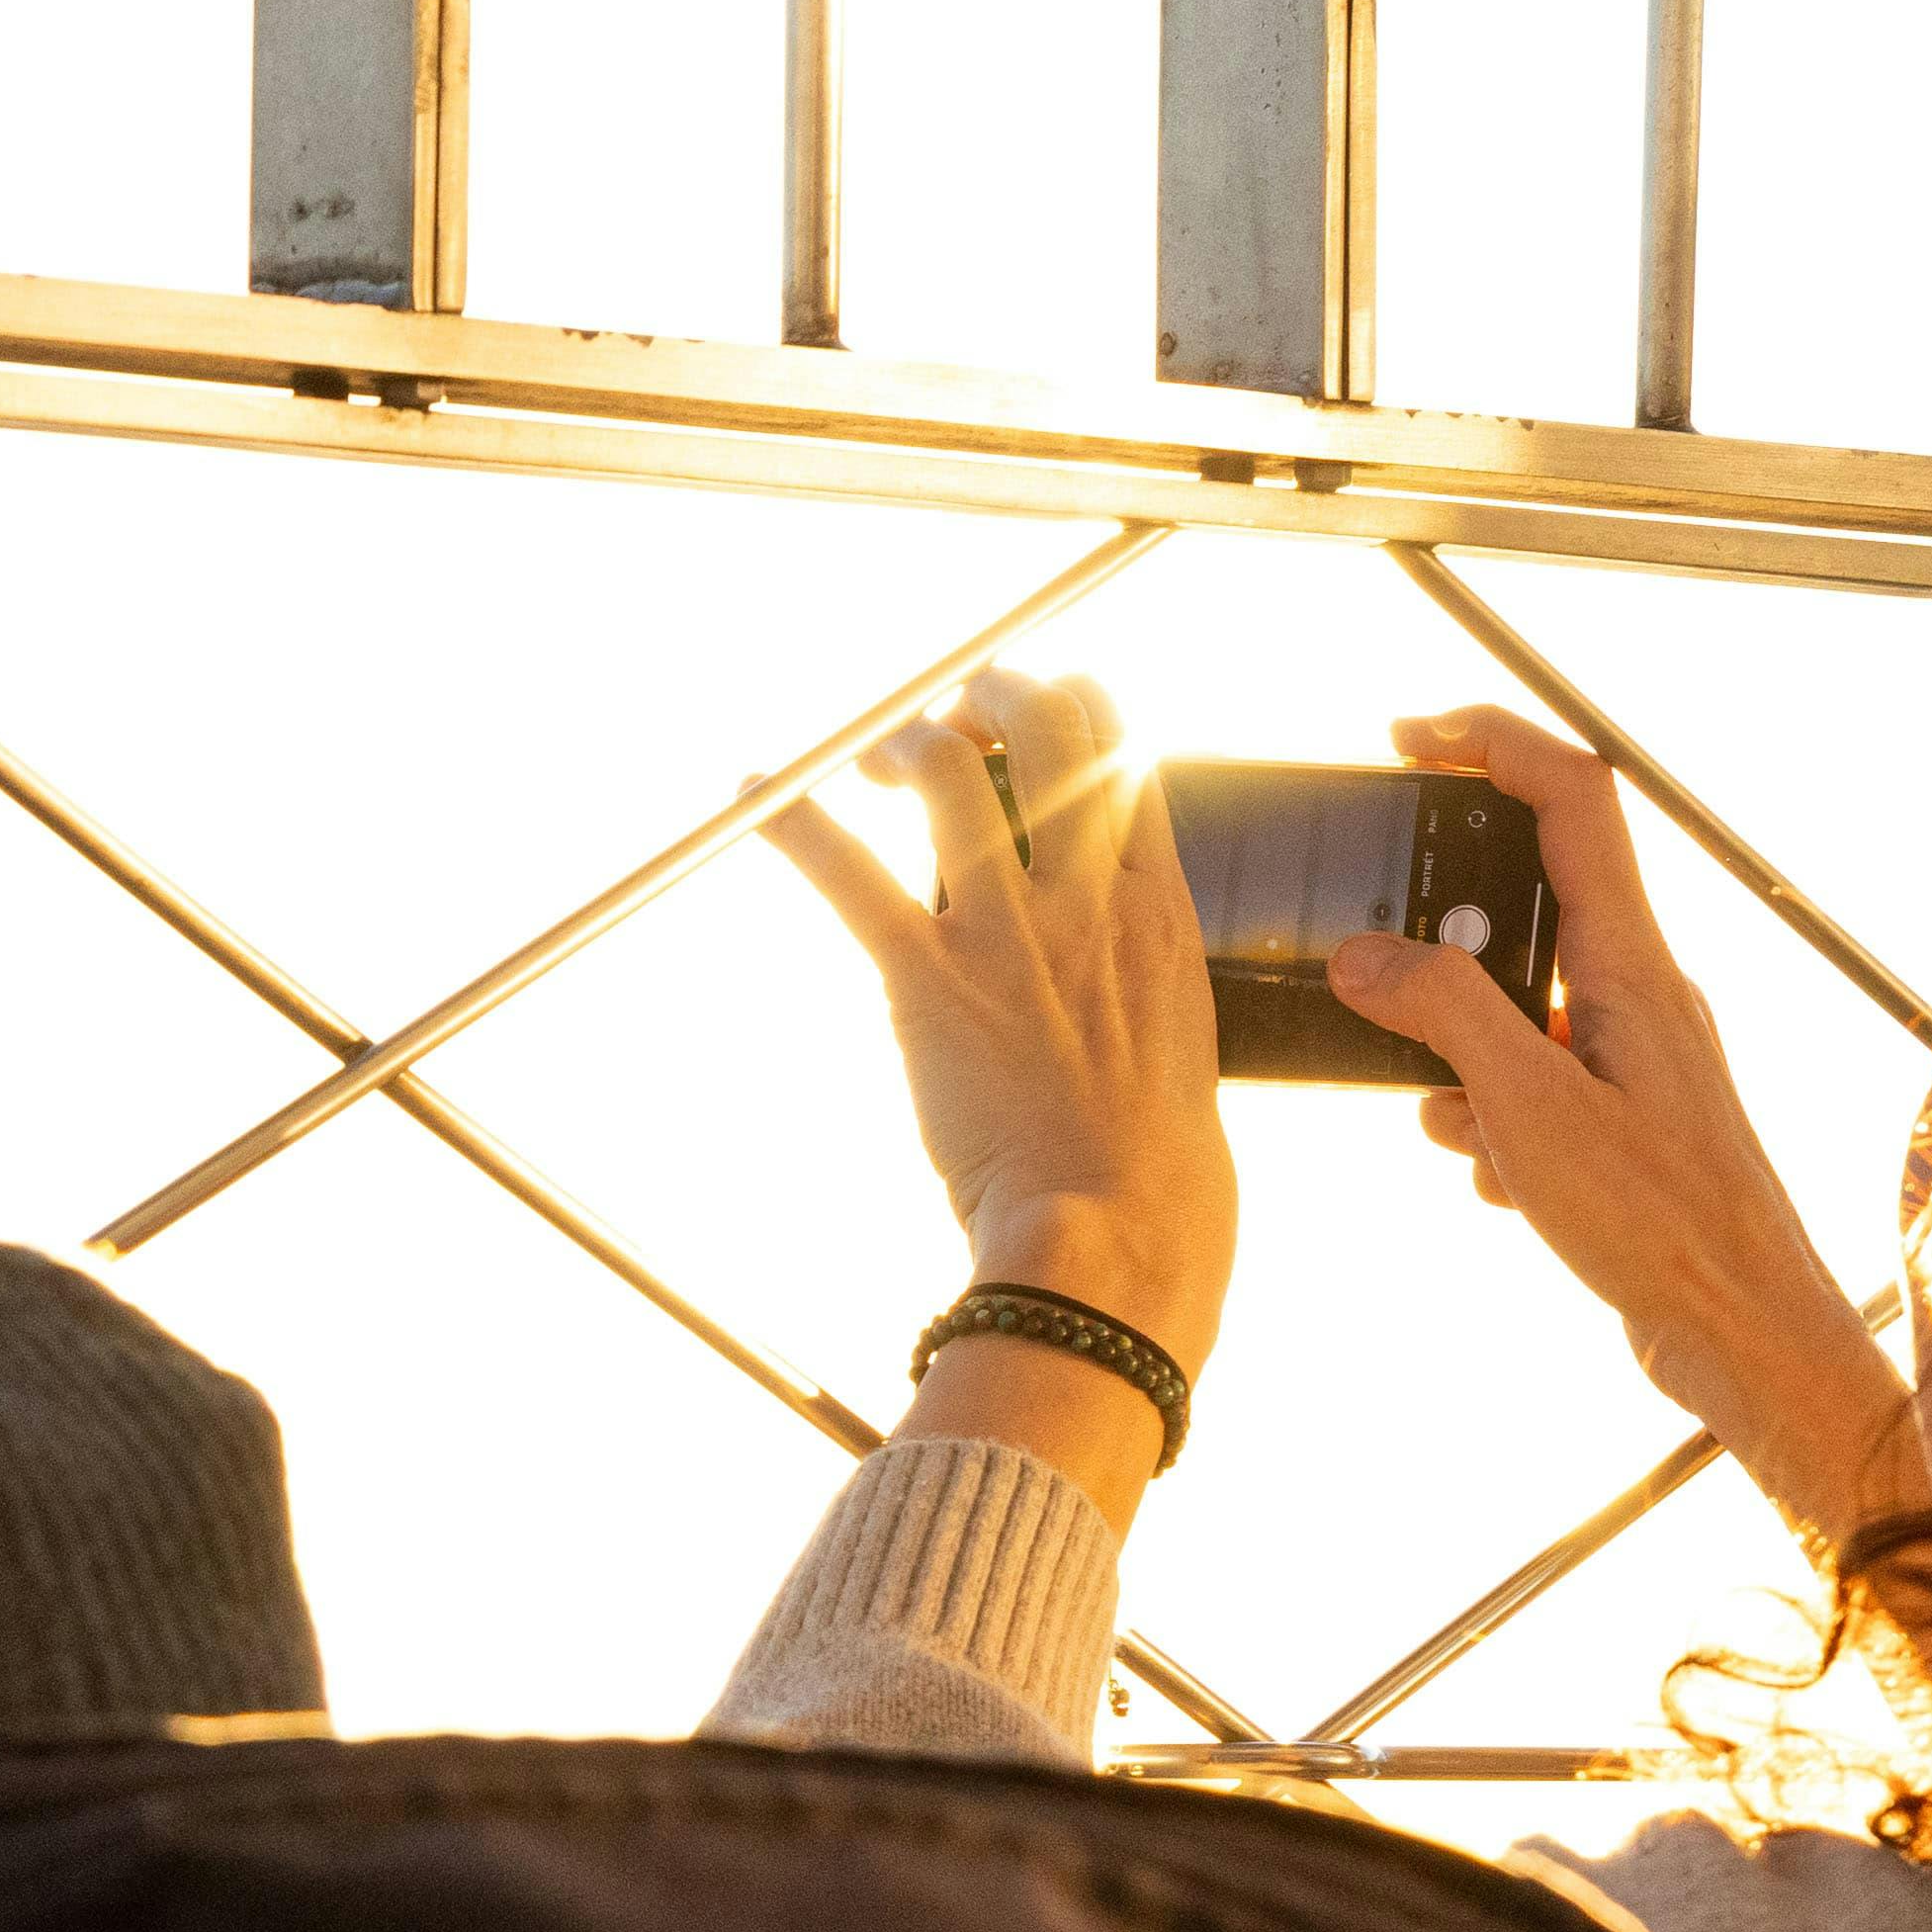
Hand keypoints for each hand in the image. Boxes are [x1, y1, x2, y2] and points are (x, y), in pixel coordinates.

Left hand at [761, 662, 1242, 1374]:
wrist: (1120, 1239)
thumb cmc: (1156, 1172)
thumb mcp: (1177, 1038)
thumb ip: (1138, 972)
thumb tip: (1109, 960)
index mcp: (1157, 909)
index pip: (1123, 750)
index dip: (1069, 707)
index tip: (1030, 720)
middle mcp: (1087, 899)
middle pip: (1049, 726)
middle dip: (993, 692)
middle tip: (953, 716)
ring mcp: (1008, 933)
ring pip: (951, 771)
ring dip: (905, 741)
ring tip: (879, 757)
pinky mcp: (930, 982)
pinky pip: (850, 879)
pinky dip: (792, 823)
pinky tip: (753, 788)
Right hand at [1324, 707, 1908, 1550]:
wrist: (1745, 1333)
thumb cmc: (1664, 1226)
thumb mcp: (1531, 1112)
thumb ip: (1446, 1017)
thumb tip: (1366, 954)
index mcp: (1634, 966)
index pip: (1570, 800)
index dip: (1490, 745)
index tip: (1407, 737)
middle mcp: (1643, 995)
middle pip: (1537, 896)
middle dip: (1449, 929)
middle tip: (1383, 961)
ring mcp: (1638, 1058)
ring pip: (1524, 1004)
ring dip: (1462, 1048)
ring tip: (1452, 1120)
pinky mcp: (1626, 1123)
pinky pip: (1535, 1081)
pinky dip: (1490, 1114)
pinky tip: (1488, 1173)